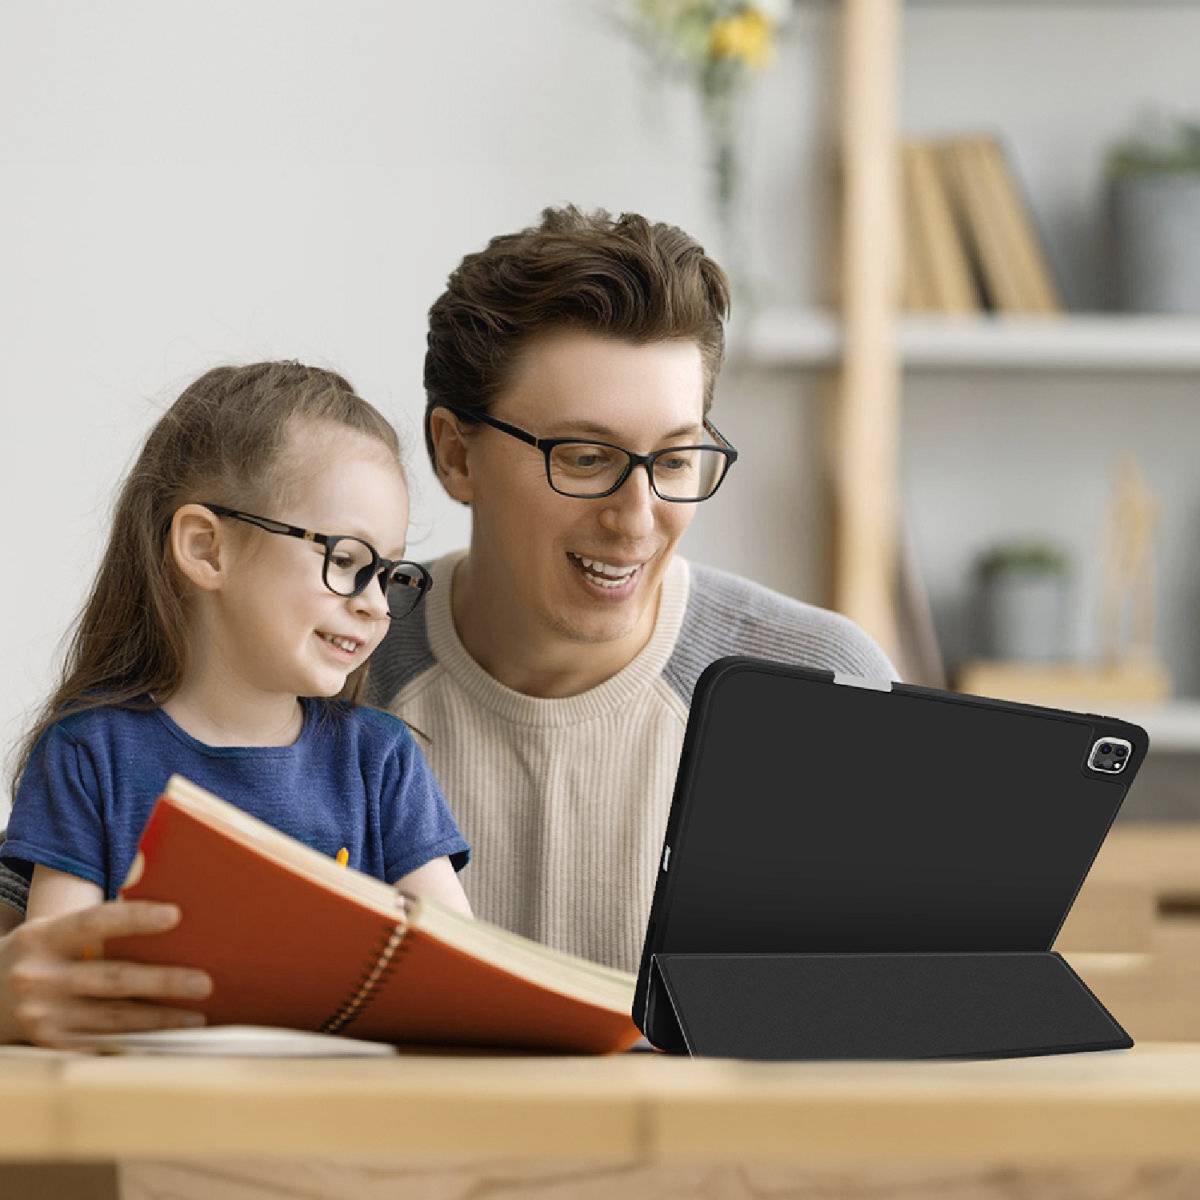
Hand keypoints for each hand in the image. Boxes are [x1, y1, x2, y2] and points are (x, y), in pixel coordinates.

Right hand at [0, 900, 212, 1047]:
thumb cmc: (35, 956)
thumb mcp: (51, 932)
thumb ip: (95, 926)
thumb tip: (166, 917)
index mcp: (43, 937)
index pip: (95, 922)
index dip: (135, 919)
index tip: (175, 915)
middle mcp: (39, 977)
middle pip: (112, 979)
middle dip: (163, 982)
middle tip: (205, 983)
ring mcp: (42, 1016)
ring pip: (112, 1018)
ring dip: (159, 1019)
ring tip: (196, 1017)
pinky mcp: (47, 1045)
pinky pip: (99, 1044)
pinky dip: (134, 1042)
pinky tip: (163, 1041)